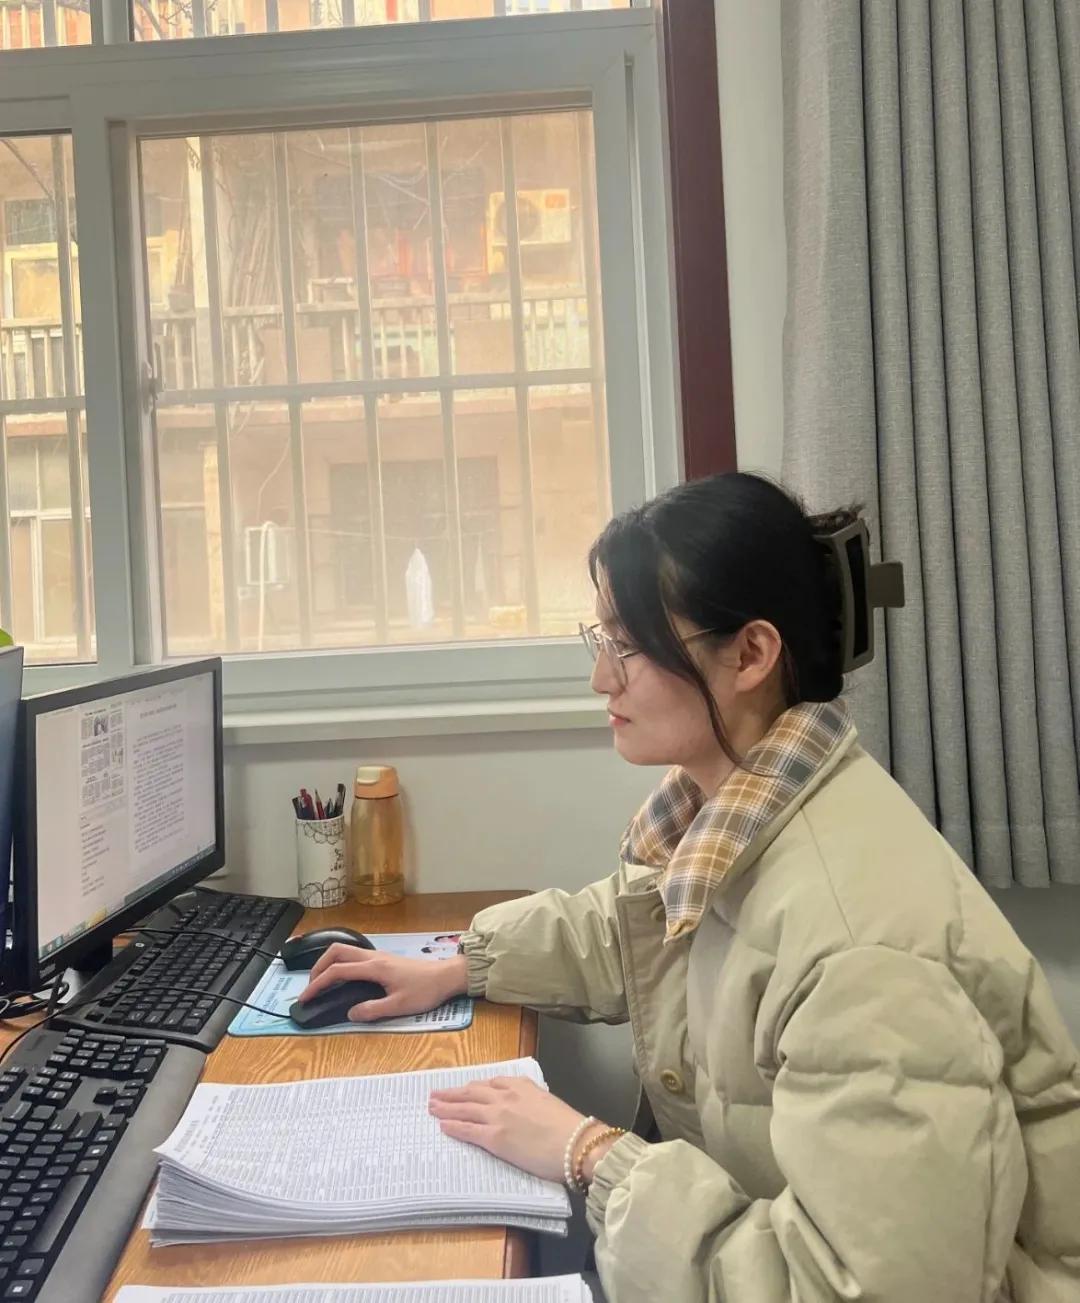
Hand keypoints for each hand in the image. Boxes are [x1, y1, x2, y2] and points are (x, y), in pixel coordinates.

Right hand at [297, 944, 467, 1021]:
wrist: (446, 976)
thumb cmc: (425, 991)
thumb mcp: (399, 1006)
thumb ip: (373, 1010)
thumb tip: (350, 1014)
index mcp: (374, 967)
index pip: (337, 971)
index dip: (318, 984)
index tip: (306, 997)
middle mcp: (373, 957)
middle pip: (336, 952)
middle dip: (318, 967)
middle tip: (311, 987)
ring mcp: (378, 955)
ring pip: (345, 950)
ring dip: (328, 963)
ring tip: (322, 982)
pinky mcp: (383, 959)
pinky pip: (354, 955)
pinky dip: (340, 963)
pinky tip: (342, 977)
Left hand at [429, 1076, 612, 1185]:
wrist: (574, 1143)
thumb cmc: (568, 1127)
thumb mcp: (547, 1102)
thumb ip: (531, 1100)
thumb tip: (523, 1109)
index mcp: (521, 1085)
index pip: (490, 1083)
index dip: (474, 1087)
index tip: (465, 1090)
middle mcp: (505, 1096)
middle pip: (472, 1092)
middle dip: (452, 1093)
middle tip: (436, 1094)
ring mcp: (497, 1116)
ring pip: (465, 1108)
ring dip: (446, 1107)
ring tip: (432, 1107)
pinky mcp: (494, 1137)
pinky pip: (467, 1129)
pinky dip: (453, 1126)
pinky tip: (443, 1125)